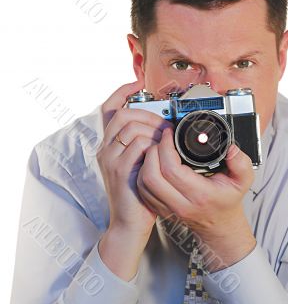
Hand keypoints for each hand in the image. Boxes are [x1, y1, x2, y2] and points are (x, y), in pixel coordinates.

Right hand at [96, 80, 173, 236]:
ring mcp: (110, 159)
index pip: (109, 109)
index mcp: (110, 144)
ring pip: (131, 128)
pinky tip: (161, 154)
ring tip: (166, 142)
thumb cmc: (140, 191)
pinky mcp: (119, 171)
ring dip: (154, 131)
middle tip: (164, 124)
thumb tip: (164, 125)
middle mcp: (105, 148)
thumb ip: (145, 143)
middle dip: (147, 114)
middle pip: (122, 115)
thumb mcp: (140, 163)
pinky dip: (154, 146)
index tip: (138, 82)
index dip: (122, 92)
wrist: (129, 221)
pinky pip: (139, 146)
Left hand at [136, 126, 256, 269]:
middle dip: (153, 152)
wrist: (220, 225)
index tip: (170, 134)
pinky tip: (154, 163)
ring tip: (158, 149)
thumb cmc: (228, 201)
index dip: (166, 148)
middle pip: (152, 176)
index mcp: (200, 195)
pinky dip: (144, 173)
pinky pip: (142, 190)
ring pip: (143, 183)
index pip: (172, 170)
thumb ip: (241, 164)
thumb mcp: (243, 181)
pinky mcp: (159, 209)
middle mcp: (180, 204)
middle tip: (161, 140)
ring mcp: (168, 208)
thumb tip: (231, 149)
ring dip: (146, 162)